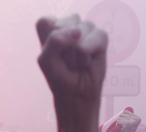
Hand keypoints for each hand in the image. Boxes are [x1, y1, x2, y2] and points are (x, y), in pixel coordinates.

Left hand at [36, 15, 107, 131]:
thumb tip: (78, 32)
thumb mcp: (47, 61)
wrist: (77, 96)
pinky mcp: (100, 38)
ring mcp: (85, 32)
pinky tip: (87, 61)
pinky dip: (90, 52)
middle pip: (66, 21)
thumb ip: (54, 41)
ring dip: (77, 51)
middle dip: (64, 45)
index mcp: (50, 32)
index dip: (49, 35)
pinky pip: (98, 35)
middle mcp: (68, 28)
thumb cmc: (60, 79)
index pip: (45, 21)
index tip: (53, 52)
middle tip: (66, 60)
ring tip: (77, 62)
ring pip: (83, 28)